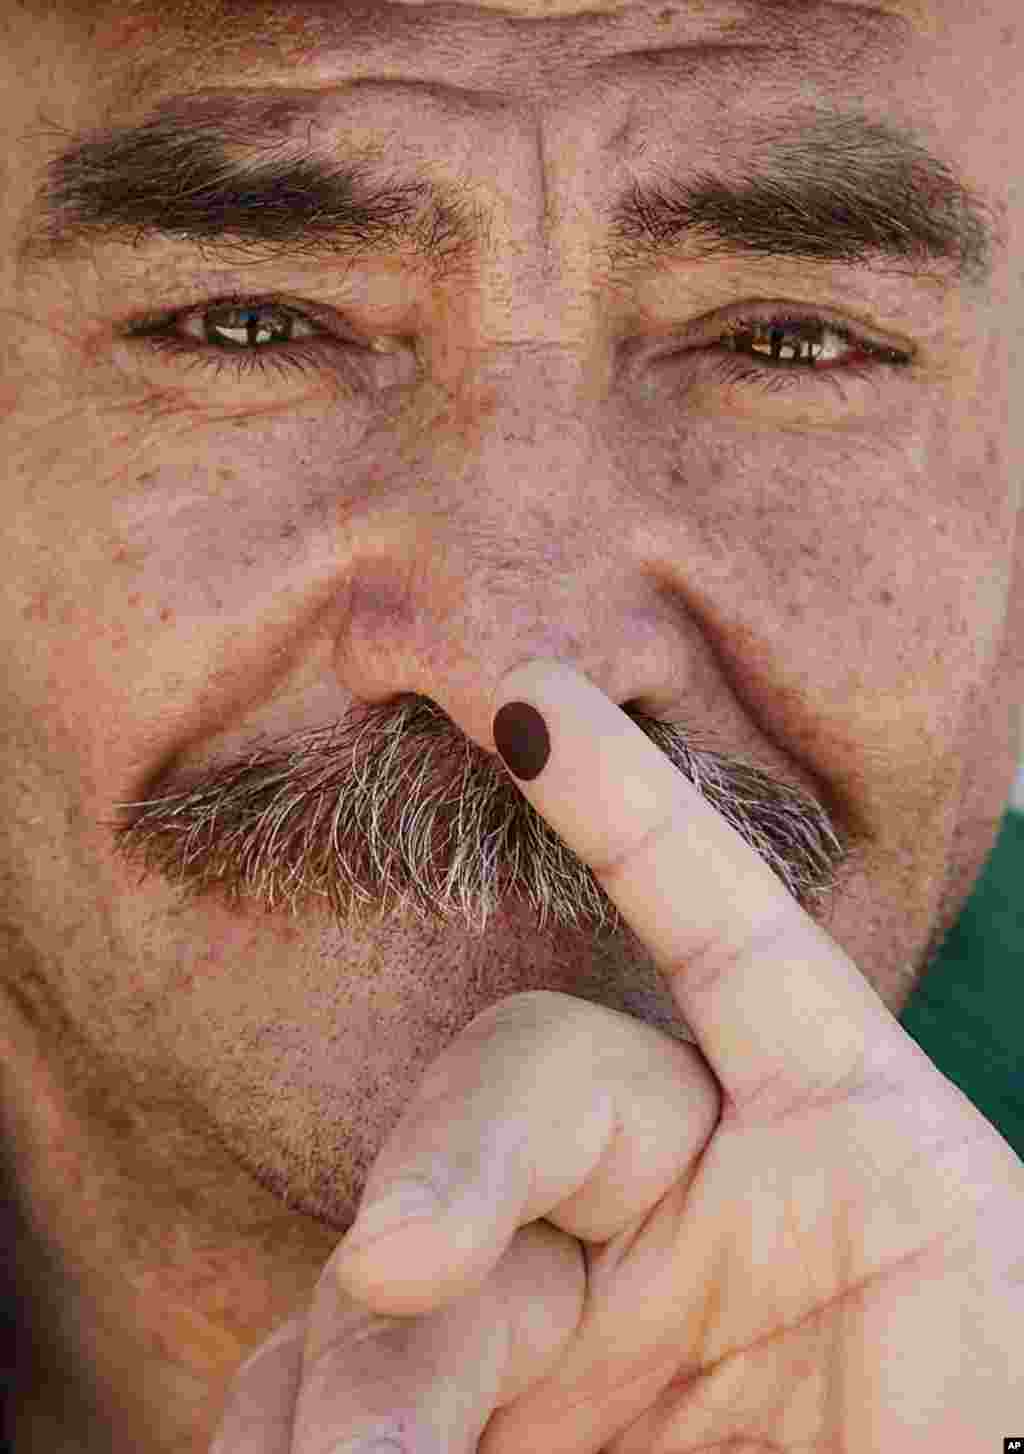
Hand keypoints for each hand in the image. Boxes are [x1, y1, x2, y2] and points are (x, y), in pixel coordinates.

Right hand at [211, 659, 1023, 1452]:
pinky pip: (336, 1368)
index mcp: (844, 1152)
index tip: (533, 699)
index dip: (635, 813)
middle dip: (448, 1162)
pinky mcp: (481, 1406)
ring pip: (408, 1242)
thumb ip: (888, 1293)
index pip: (725, 936)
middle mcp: (686, 1197)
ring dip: (355, 1346)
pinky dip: (294, 1404)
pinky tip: (281, 1449)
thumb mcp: (983, 1376)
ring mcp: (571, 1302)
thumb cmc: (973, 1449)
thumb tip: (522, 1258)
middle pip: (528, 1086)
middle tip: (396, 1274)